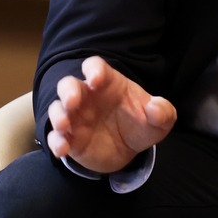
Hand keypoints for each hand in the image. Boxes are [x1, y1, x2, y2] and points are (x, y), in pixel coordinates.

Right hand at [46, 56, 175, 174]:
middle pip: (68, 85)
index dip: (93, 70)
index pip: (95, 67)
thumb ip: (162, 112)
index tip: (96, 80)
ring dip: (57, 115)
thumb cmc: (140, 124)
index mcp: (107, 83)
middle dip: (67, 91)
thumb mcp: (158, 120)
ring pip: (57, 109)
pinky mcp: (70, 138)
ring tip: (64, 125)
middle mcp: (87, 97)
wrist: (130, 151)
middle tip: (72, 102)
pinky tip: (62, 149)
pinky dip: (55, 142)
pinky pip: (56, 137)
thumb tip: (156, 108)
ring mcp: (75, 117)